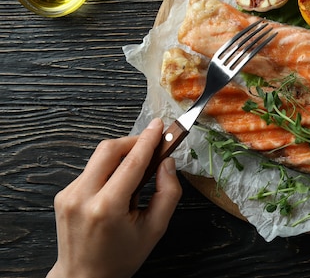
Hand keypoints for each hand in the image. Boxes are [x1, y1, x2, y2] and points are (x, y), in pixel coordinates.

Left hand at [47, 118, 181, 277]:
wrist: (83, 277)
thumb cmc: (121, 257)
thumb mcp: (155, 229)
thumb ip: (168, 193)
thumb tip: (167, 163)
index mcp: (107, 207)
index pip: (131, 162)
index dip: (148, 140)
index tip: (160, 125)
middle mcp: (82, 196)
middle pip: (109, 149)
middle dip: (133, 141)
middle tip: (152, 145)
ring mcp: (68, 194)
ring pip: (98, 157)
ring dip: (122, 155)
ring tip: (138, 170)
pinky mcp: (63, 194)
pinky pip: (91, 169)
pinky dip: (109, 169)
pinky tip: (119, 184)